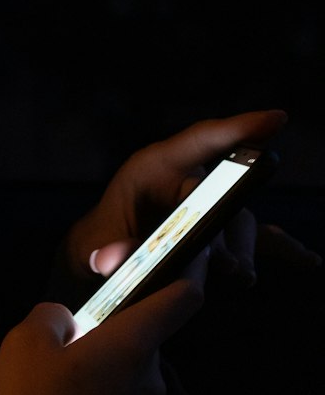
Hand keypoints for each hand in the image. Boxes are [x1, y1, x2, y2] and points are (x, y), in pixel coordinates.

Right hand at [0, 258, 205, 394]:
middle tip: (45, 349)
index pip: (183, 297)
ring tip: (29, 392)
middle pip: (133, 336)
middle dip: (96, 334)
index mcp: (133, 345)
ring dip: (80, 372)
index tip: (170, 257)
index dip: (185, 271)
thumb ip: (52, 316)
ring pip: (114, 373)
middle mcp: (150, 377)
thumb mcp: (23, 345)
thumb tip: (67, 321)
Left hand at [56, 110, 288, 293]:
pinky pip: (259, 238)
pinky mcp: (222, 231)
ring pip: (241, 222)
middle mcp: (190, 179)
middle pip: (227, 193)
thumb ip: (102, 250)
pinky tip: (308, 261)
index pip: (203, 139)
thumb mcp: (91, 245)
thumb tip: (111, 260)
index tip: (276, 119)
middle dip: (229, 228)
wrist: (104, 258)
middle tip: (227, 262)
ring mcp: (211, 205)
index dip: (240, 128)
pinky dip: (283, 250)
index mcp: (156, 166)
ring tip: (238, 275)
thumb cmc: (98, 241)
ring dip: (242, 250)